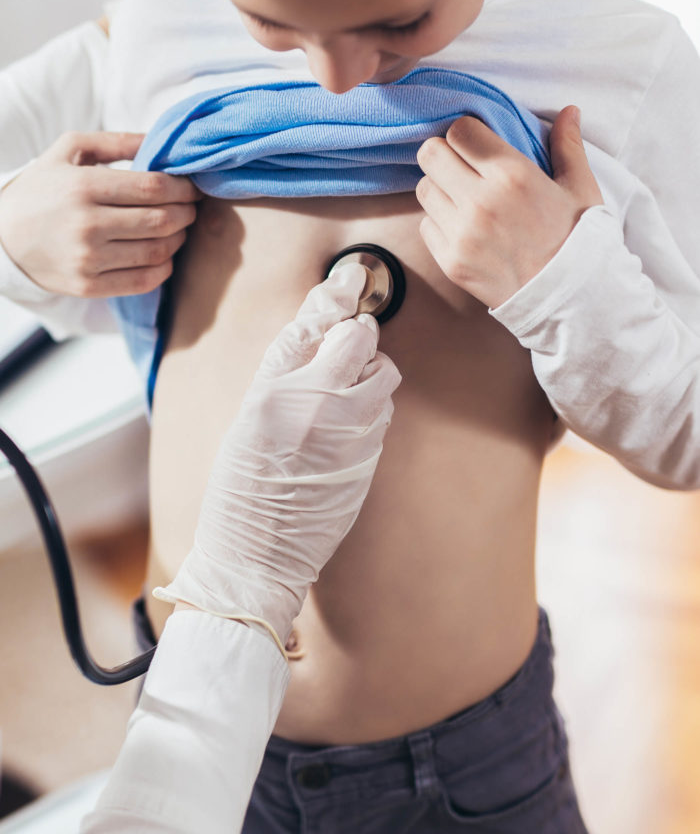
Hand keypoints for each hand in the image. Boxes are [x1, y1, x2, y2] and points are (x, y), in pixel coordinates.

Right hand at [0, 131, 200, 297]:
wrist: (3, 235)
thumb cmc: (43, 188)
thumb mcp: (69, 150)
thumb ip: (117, 141)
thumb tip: (163, 141)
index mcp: (83, 186)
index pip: (154, 187)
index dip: (184, 188)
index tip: (193, 187)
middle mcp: (87, 225)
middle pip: (161, 220)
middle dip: (187, 213)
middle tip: (191, 208)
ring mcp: (88, 259)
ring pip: (158, 251)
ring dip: (179, 239)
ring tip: (178, 228)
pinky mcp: (89, 286)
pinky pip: (144, 280)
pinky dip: (164, 267)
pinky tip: (163, 254)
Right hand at [154, 263, 401, 650]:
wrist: (256, 557)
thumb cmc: (239, 494)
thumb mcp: (244, 424)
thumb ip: (282, 380)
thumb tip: (318, 346)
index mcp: (270, 391)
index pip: (310, 323)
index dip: (334, 295)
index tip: (352, 276)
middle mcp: (313, 405)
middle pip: (360, 339)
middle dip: (358, 338)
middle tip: (346, 350)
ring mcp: (347, 433)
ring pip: (383, 374)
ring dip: (370, 374)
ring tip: (344, 396)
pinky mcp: (367, 458)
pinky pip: (383, 414)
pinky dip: (372, 410)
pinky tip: (347, 430)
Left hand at [415, 105, 602, 307]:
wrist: (569, 299)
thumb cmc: (578, 240)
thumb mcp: (581, 188)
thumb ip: (568, 146)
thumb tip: (569, 110)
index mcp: (512, 174)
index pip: (459, 130)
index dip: (466, 134)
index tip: (477, 145)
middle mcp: (480, 201)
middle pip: (430, 154)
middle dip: (444, 155)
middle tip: (462, 168)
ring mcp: (461, 233)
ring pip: (424, 189)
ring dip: (440, 189)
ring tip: (464, 199)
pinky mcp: (450, 261)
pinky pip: (426, 225)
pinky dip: (440, 223)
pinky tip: (464, 228)